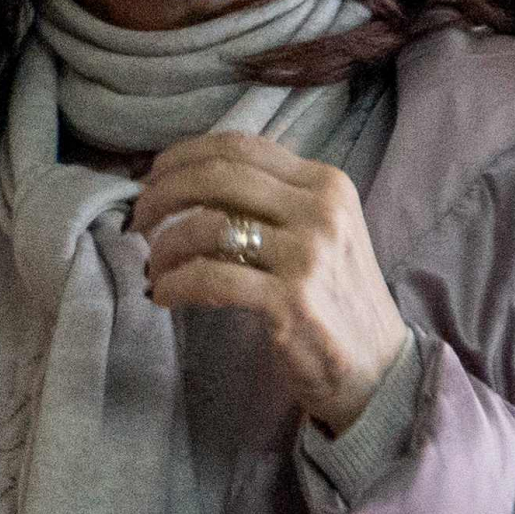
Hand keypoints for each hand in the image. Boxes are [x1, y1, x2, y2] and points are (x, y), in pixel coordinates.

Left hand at [131, 130, 408, 434]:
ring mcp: (308, 255)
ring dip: (164, 247)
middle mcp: (321, 210)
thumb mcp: (318, 232)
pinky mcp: (290, 301)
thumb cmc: (334, 297)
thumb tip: (191, 182)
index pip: (241, 147)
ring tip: (153, 268)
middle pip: (218, 177)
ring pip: (208, 227)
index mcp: (326, 184)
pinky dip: (175, 284)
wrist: (377, 366)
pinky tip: (163, 295)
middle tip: (137, 218)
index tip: (153, 176)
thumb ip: (269, 202)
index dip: (185, 156)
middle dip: (163, 194)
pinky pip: (210, 278)